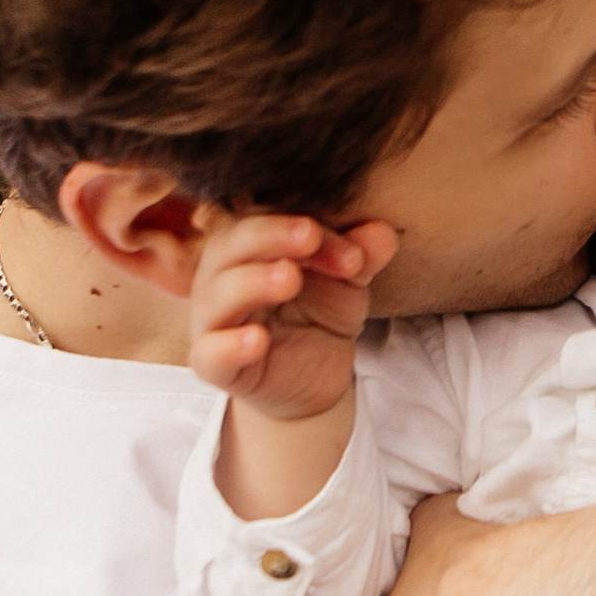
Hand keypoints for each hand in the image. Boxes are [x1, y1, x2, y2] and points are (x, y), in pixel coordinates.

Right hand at [188, 212, 396, 422]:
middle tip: (311, 237)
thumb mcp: (347, 283)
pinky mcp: (214, 364)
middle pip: (231, 245)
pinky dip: (230, 345)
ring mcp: (212, 320)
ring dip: (252, 282)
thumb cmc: (318, 314)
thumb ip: (361, 256)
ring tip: (290, 279)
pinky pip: (211, 352)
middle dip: (272, 236)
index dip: (305, 225)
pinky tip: (258, 340)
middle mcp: (221, 276)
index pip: (266, 218)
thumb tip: (384, 232)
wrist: (313, 377)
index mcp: (248, 245)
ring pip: (217, 295)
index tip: (354, 253)